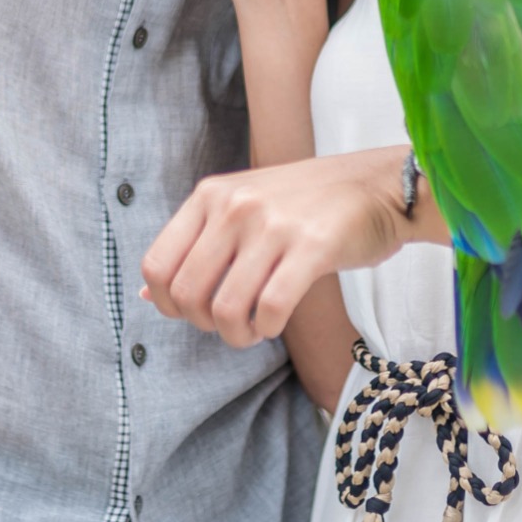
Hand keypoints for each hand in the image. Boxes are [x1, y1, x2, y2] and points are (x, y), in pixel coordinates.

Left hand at [138, 149, 411, 348]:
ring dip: (238, 335)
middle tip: (231, 324)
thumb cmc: (305, 205)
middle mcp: (235, 206)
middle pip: (188, 294)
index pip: (157, 265)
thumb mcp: (240, 209)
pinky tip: (276, 321)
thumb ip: (196, 246)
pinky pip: (271, 308)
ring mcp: (273, 224)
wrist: (375, 186)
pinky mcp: (312, 246)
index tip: (195, 312)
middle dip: (205, 325)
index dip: (168, 304)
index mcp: (210, 196)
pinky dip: (268, 328)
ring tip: (255, 329)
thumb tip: (146, 294)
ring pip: (226, 309)